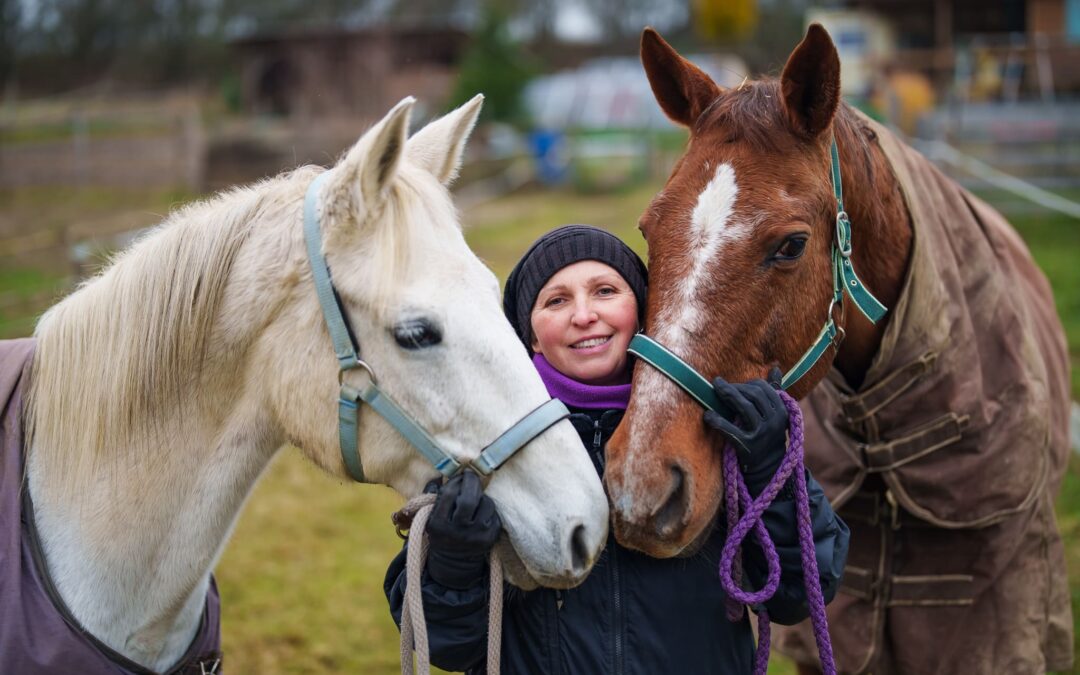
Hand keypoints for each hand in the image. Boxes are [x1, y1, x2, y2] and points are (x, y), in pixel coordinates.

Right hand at [424, 470, 501, 588]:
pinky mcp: (490, 539)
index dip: (456, 481)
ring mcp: (475, 537)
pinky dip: (489, 509)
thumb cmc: (441, 533)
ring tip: (477, 497)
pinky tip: (482, 511)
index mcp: (438, 525)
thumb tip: (438, 475)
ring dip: (482, 496)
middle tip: (471, 475)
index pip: (449, 495)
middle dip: (472, 482)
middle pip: (469, 499)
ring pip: (486, 504)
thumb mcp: (430, 519)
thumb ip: (433, 496)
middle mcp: (457, 532)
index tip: (459, 476)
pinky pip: (495, 515)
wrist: (453, 563)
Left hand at [703, 367, 788, 493]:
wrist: (769, 470)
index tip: (734, 385)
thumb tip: (777, 368)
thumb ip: (775, 392)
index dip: (747, 383)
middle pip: (754, 395)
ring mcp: (762, 434)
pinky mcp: (748, 447)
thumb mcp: (776, 415)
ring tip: (713, 390)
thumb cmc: (769, 436)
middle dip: (735, 387)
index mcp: (783, 411)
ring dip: (727, 395)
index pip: (764, 388)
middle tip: (719, 385)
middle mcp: (775, 421)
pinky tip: (708, 415)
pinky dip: (717, 421)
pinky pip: (730, 430)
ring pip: (744, 407)